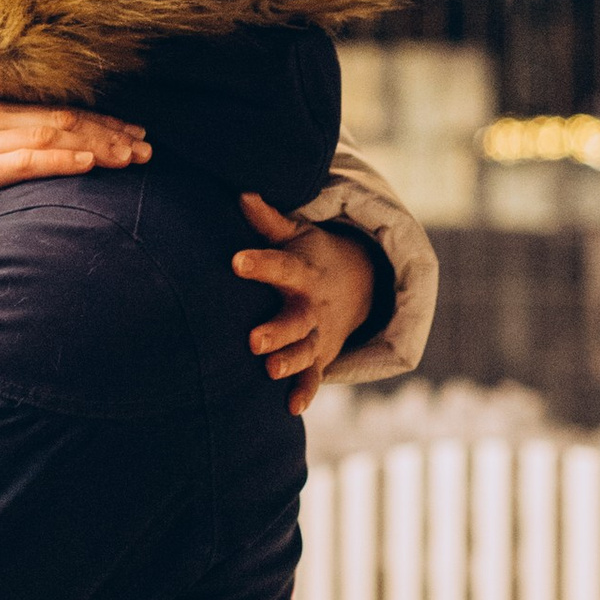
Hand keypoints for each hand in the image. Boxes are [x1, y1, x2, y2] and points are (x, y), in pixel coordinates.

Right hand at [0, 102, 151, 203]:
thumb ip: (3, 145)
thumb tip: (45, 151)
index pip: (58, 111)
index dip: (99, 120)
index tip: (133, 130)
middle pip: (65, 120)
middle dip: (110, 133)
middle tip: (147, 147)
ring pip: (55, 136)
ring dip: (98, 145)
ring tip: (131, 156)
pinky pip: (27, 161)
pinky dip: (61, 159)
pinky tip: (88, 163)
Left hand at [234, 195, 374, 415]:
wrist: (364, 283)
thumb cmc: (312, 255)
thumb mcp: (297, 235)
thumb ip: (268, 221)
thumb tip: (241, 192)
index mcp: (302, 273)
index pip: (280, 267)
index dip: (259, 265)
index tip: (236, 262)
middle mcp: (312, 306)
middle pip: (294, 320)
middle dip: (276, 331)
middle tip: (252, 341)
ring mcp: (319, 333)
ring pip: (304, 350)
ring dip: (289, 362)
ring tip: (270, 371)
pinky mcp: (321, 356)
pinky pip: (314, 376)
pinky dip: (305, 391)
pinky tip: (291, 407)